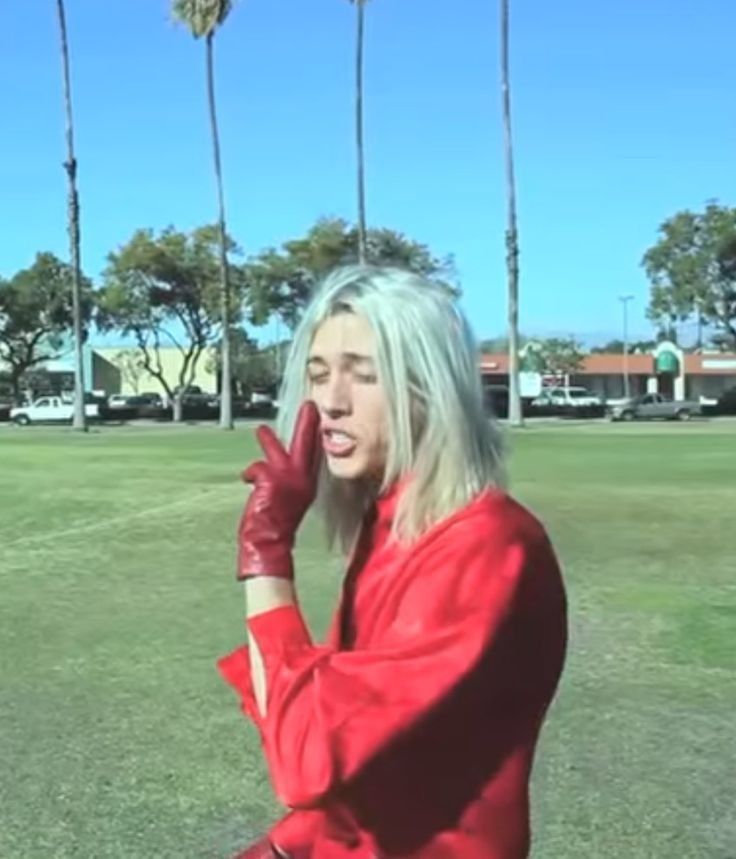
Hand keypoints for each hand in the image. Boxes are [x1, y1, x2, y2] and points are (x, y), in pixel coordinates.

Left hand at [237, 401, 321, 579]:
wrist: (270, 544)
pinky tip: (247, 480)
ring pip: (277, 450)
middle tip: (309, 406)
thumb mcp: (291, 501)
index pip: (314, 453)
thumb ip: (291, 483)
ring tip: (260, 429)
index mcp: (308, 484)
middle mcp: (302, 479)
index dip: (313, 434)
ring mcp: (288, 478)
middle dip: (306, 423)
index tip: (315, 416)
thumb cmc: (277, 526)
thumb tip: (282, 469)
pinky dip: (250, 474)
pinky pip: (256, 468)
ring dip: (267, 439)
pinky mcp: (271, 479)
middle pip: (305, 444)